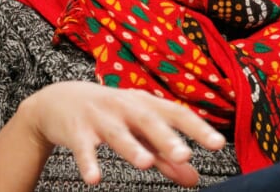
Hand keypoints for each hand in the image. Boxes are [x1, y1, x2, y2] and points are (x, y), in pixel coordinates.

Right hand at [21, 81, 226, 186]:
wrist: (62, 99)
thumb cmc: (111, 115)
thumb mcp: (139, 132)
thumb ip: (166, 156)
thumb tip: (195, 179)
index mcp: (147, 105)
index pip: (177, 113)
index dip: (198, 128)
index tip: (218, 144)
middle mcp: (126, 107)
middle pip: (149, 121)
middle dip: (167, 138)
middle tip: (185, 155)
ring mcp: (101, 117)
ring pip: (118, 133)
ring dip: (132, 147)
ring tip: (145, 163)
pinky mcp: (77, 131)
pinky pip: (84, 148)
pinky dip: (89, 162)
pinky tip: (94, 179)